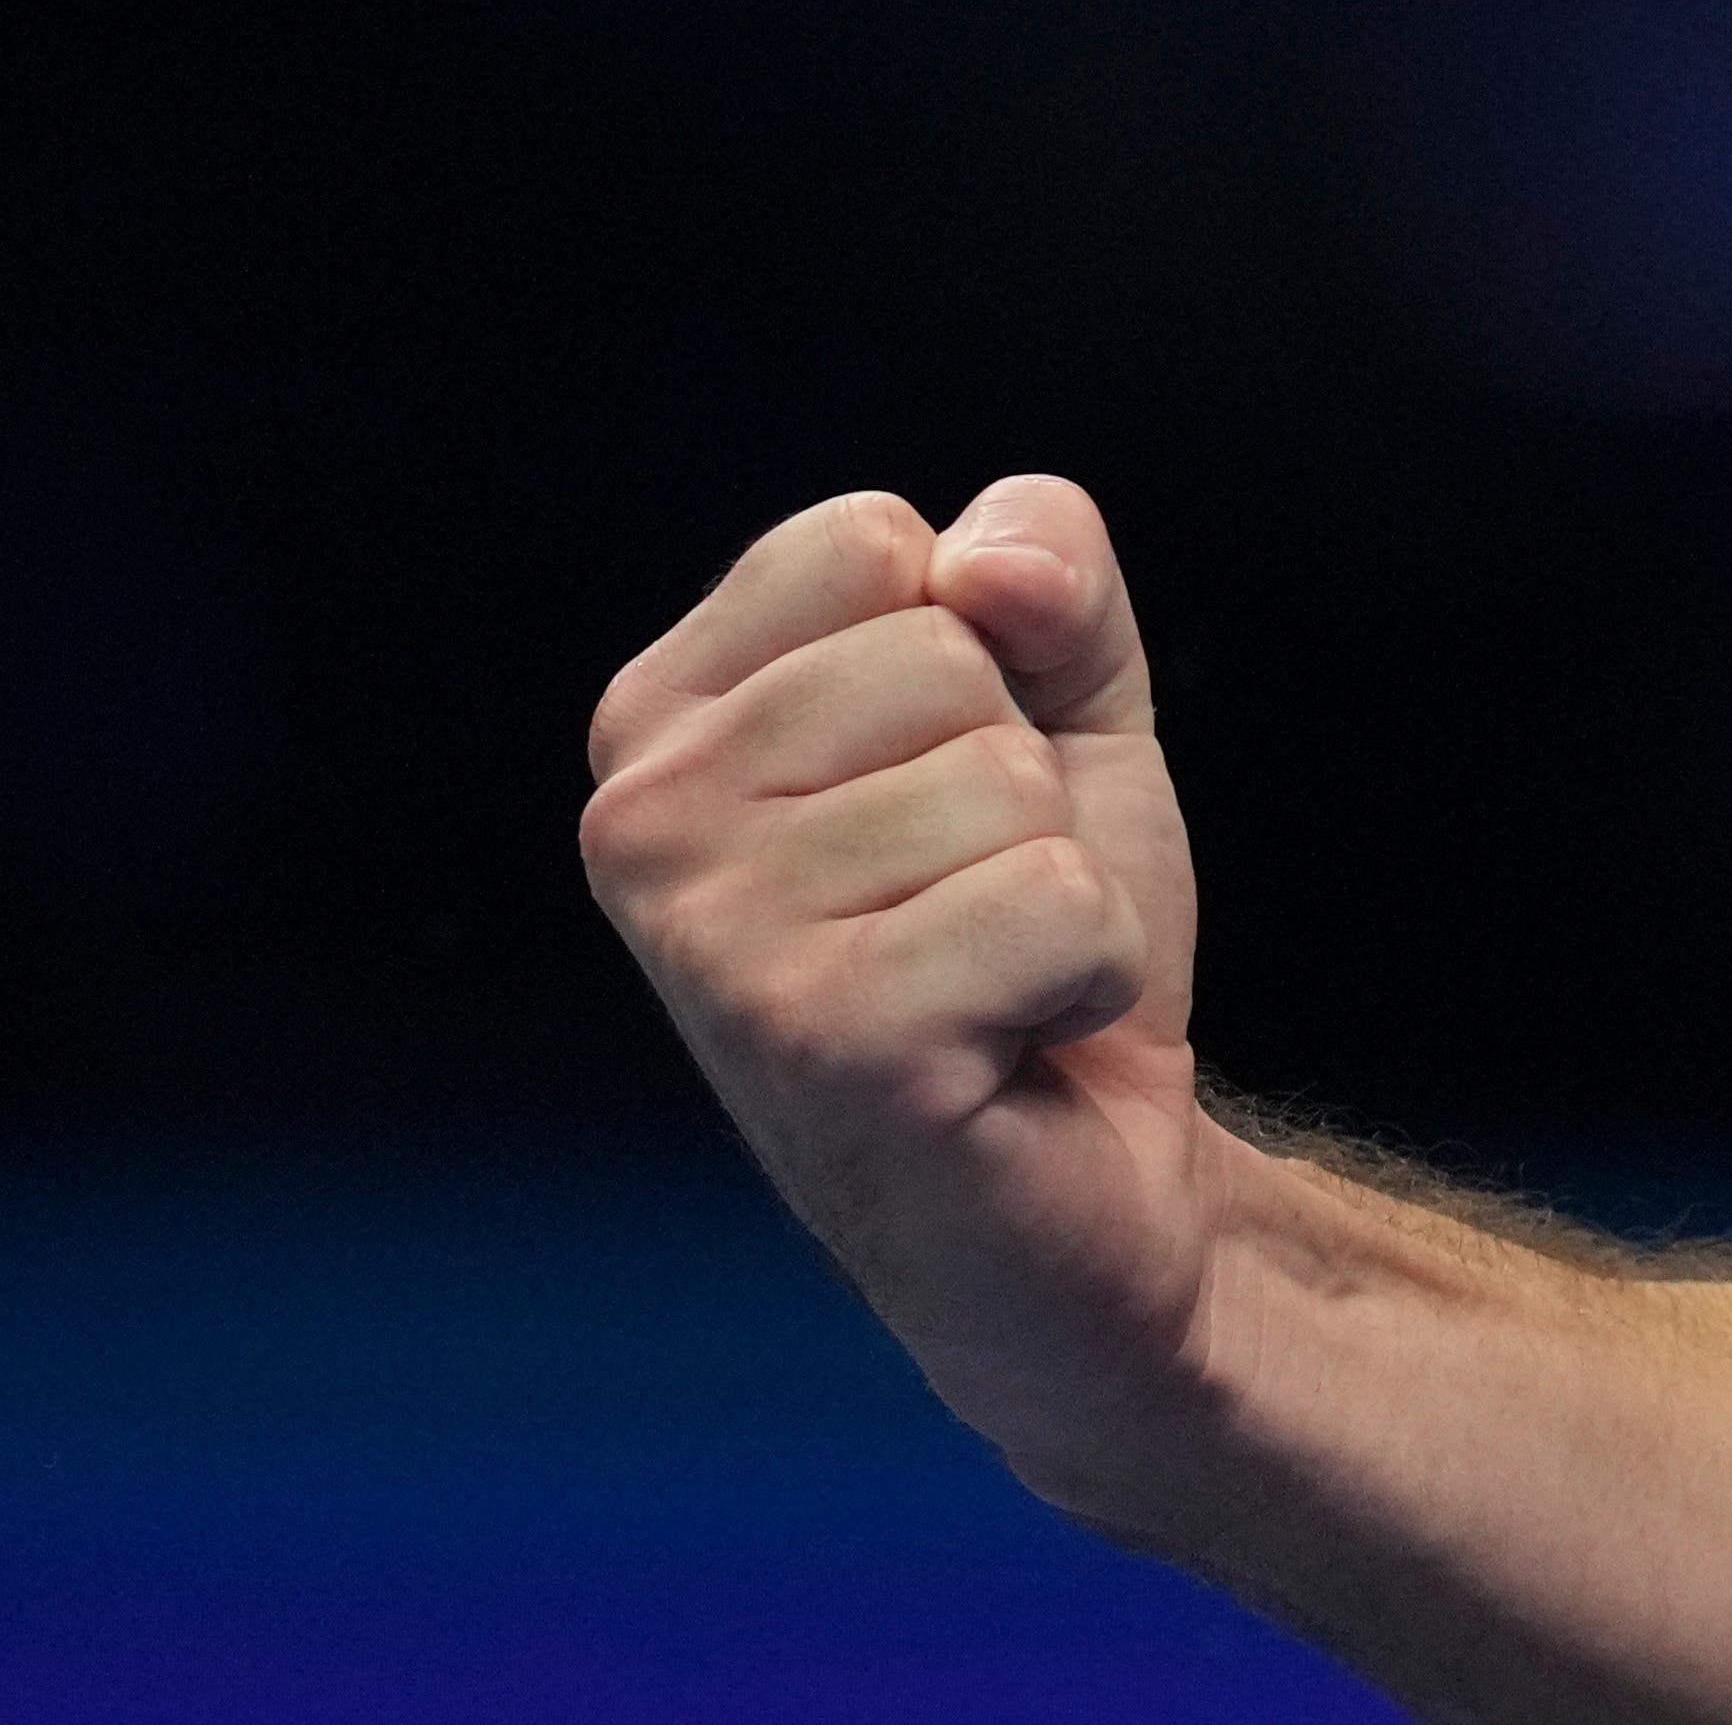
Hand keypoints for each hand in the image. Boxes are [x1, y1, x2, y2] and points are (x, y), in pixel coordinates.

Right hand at [580, 474, 1231, 1496]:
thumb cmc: (1032, 932)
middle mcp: (642, 825)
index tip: (941, 786)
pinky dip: (1089, 969)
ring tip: (990, 981)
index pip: (868, 542)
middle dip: (1021, 777)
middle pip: (941, 653)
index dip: (978, 652)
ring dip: (1058, 883)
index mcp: (659, 723)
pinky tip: (1019, 1045)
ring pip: (1003, 777)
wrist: (1087, 1188)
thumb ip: (1044, 567)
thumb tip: (985, 569)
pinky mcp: (823, 1041)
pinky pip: (1054, 899)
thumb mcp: (1060, 702)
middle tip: (971, 909)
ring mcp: (714, 941)